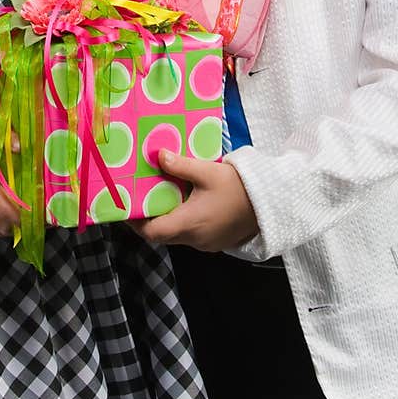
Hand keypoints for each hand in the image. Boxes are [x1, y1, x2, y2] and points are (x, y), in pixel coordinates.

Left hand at [129, 149, 258, 251]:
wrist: (270, 204)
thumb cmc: (238, 187)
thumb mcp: (208, 171)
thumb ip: (181, 165)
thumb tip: (158, 155)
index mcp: (189, 223)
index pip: (152, 232)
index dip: (135, 222)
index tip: (127, 206)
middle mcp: (194, 238)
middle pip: (161, 235)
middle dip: (149, 219)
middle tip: (141, 196)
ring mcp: (205, 243)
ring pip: (176, 236)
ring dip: (166, 219)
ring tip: (161, 196)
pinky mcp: (215, 242)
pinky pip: (190, 235)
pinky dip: (182, 222)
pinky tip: (184, 202)